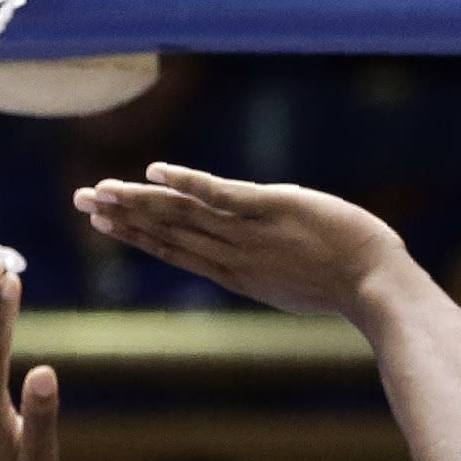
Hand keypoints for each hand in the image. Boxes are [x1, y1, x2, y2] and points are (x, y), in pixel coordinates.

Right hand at [74, 163, 416, 323]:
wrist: (380, 288)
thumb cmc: (350, 282)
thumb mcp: (296, 280)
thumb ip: (267, 264)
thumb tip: (259, 258)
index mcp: (237, 272)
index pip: (176, 249)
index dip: (137, 234)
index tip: (103, 222)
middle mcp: (235, 254)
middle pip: (168, 231)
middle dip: (122, 216)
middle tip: (80, 201)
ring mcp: (251, 233)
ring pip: (183, 215)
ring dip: (139, 201)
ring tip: (99, 191)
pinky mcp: (272, 209)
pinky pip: (221, 195)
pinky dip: (187, 183)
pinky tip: (155, 173)